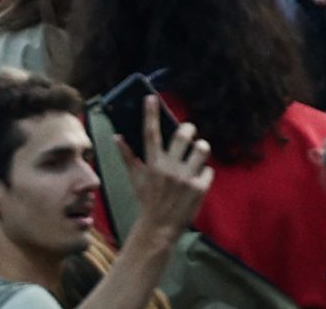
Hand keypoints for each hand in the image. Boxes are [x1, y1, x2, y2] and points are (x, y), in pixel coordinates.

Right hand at [116, 99, 212, 239]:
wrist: (159, 228)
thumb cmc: (148, 200)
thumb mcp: (136, 179)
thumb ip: (128, 157)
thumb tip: (117, 137)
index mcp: (153, 165)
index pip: (150, 134)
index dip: (150, 114)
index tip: (150, 98)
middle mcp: (169, 169)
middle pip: (184, 135)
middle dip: (189, 129)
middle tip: (189, 132)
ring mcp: (185, 178)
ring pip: (202, 148)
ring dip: (201, 149)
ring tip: (197, 155)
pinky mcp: (200, 188)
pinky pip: (209, 170)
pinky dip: (204, 174)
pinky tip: (197, 181)